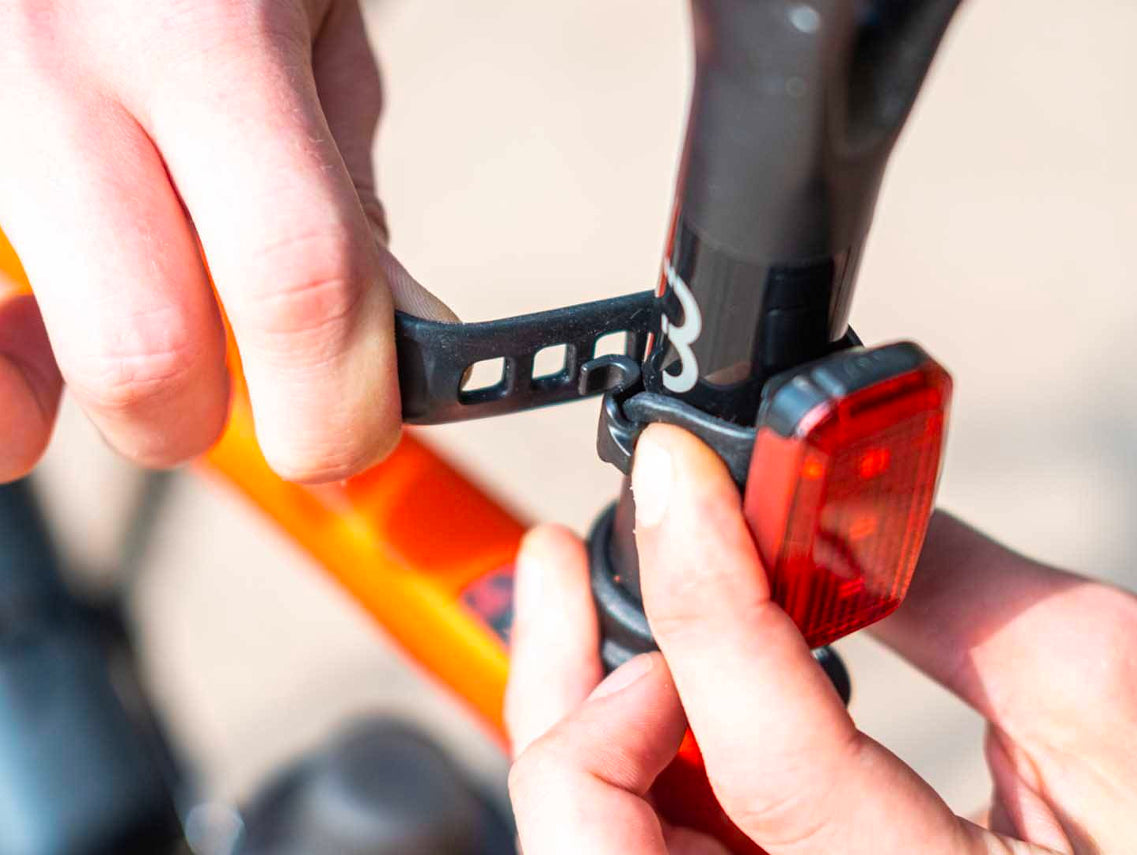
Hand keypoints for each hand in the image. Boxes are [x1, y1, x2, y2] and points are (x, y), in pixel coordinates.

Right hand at [0, 0, 450, 482]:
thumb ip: (346, 188)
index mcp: (204, 32)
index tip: (350, 435)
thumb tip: (396, 339)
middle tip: (249, 402)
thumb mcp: (313, 23)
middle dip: (217, 424)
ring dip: (91, 403)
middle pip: (146, 356)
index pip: (301, 280)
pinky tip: (34, 335)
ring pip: (1, 375)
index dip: (341, 405)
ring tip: (144, 359)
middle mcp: (55, 63)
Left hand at [506, 424, 1136, 853]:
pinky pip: (652, 833)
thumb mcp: (1104, 701)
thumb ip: (966, 592)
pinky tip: (645, 668)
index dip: (709, 601)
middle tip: (568, 561)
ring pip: (608, 838)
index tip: (679, 478)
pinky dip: (627, 743)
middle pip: (613, 842)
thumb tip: (835, 505)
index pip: (777, 771)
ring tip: (580, 594)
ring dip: (578, 709)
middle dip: (569, 690)